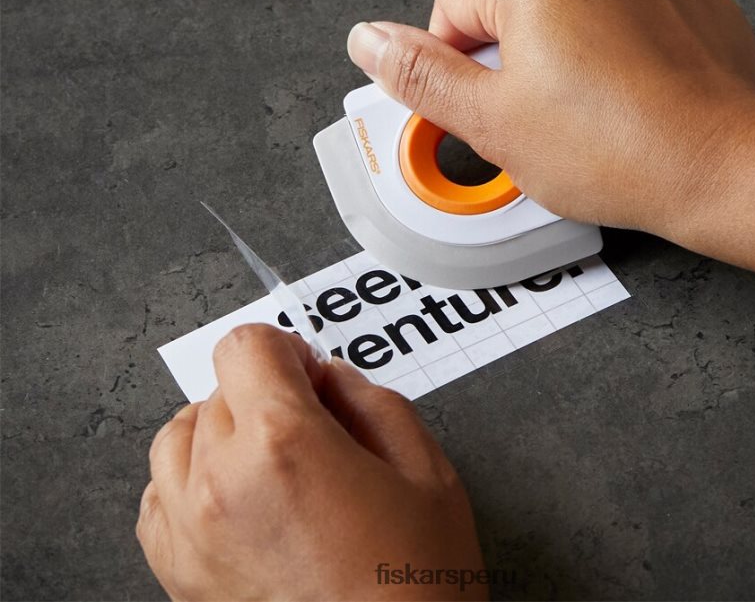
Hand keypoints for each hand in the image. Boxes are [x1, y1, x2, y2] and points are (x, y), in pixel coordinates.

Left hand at [138, 325, 484, 600]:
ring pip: (179, 436)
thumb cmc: (415, 584)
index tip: (307, 373)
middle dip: (267, 393)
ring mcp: (191, 533)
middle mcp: (221, 482)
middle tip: (312, 427)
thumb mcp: (424, 468)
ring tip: (270, 460)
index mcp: (284, 443)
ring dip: (222, 432)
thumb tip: (326, 375)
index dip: (284, 349)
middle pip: (219, 389)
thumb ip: (369, 398)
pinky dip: (192, 482)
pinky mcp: (179, 576)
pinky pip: (159, 496)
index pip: (244, 345)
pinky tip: (238, 497)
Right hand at [347, 0, 754, 239]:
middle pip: (516, 9)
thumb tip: (368, 40)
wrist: (725, 168)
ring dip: (568, 59)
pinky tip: (631, 104)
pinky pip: (633, 24)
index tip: (478, 106)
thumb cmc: (614, 150)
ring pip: (577, 17)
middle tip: (534, 122)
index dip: (454, 64)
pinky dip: (622, 58)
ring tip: (590, 119)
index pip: (454, 5)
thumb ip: (422, 76)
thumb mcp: (492, 123)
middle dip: (513, 64)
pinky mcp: (694, 6)